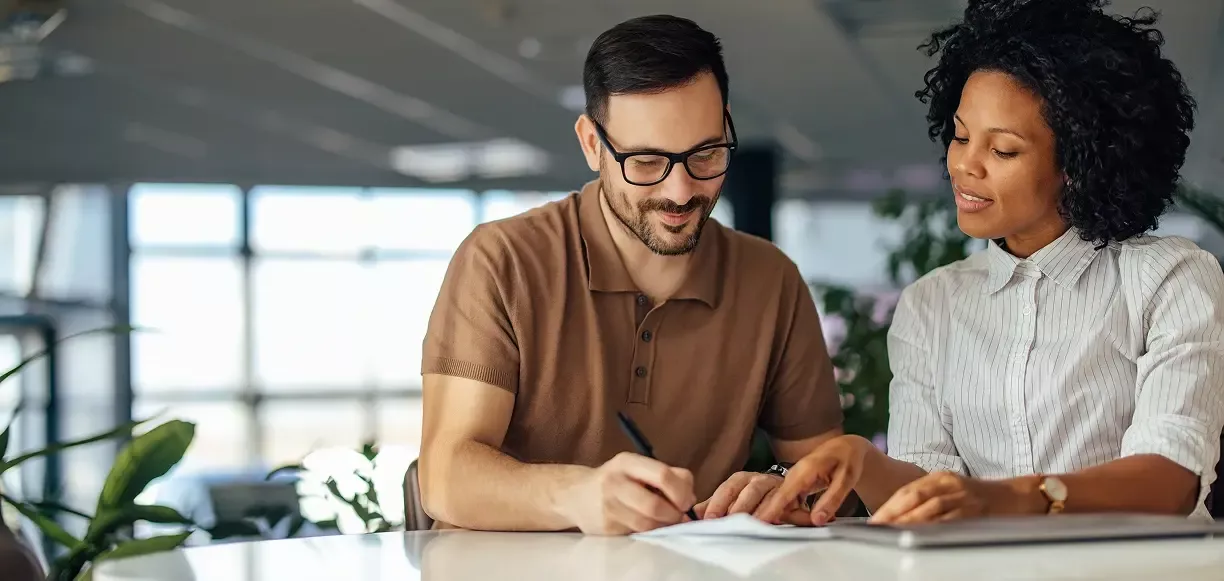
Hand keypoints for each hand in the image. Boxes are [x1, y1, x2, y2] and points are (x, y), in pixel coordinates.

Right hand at [556, 452, 695, 534]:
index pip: (663, 476)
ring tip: (663, 519)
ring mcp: (608, 506)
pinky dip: (648, 531)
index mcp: (627, 462)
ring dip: (663, 525)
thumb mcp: (638, 467)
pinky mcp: (605, 527)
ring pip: (647, 524)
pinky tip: (646, 523)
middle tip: (678, 515)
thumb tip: (690, 497)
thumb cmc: (617, 480)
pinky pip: (637, 533)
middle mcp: (615, 482)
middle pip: (655, 505)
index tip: (686, 501)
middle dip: (673, 514)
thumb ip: (668, 475)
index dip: (681, 492)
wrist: (576, 494)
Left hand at [693, 471, 782, 519]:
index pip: (727, 489)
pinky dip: (777, 512)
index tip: (709, 519)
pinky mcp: (789, 496)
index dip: (717, 504)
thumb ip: (713, 506)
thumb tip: (693, 514)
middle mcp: (757, 479)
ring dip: (758, 511)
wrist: (785, 493)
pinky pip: (783, 502)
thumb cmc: (753, 499)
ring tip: (750, 525)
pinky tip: (772, 523)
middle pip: (747, 491)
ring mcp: (774, 486)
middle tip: (729, 523)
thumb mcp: (732, 500)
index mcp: (740, 480)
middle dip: (738, 508)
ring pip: (766, 496)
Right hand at [756, 435, 868, 525]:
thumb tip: (818, 520)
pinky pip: (788, 503)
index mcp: (805, 470)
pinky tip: (813, 514)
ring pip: (784, 504)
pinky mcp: (793, 485)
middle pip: (780, 502)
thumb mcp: (846, 480)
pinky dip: (798, 513)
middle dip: (792, 518)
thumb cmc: (846, 460)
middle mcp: (793, 474)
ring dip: (798, 517)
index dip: (771, 509)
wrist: (844, 448)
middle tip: (816, 522)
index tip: (761, 522)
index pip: (784, 493)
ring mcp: (791, 480)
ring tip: (825, 516)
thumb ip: (831, 500)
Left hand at [869, 471, 1022, 523]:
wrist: (1014, 496)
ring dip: (909, 521)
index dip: (890, 505)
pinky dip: (933, 527)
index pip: (908, 490)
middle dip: (894, 513)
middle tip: (877, 526)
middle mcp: (949, 483)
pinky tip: (921, 534)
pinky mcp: (974, 510)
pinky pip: (950, 519)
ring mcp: (962, 496)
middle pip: (915, 497)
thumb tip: (898, 516)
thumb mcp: (950, 490)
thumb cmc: (978, 497)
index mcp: (940, 477)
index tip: (875, 519)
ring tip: (892, 531)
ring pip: (930, 508)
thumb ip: (928, 498)